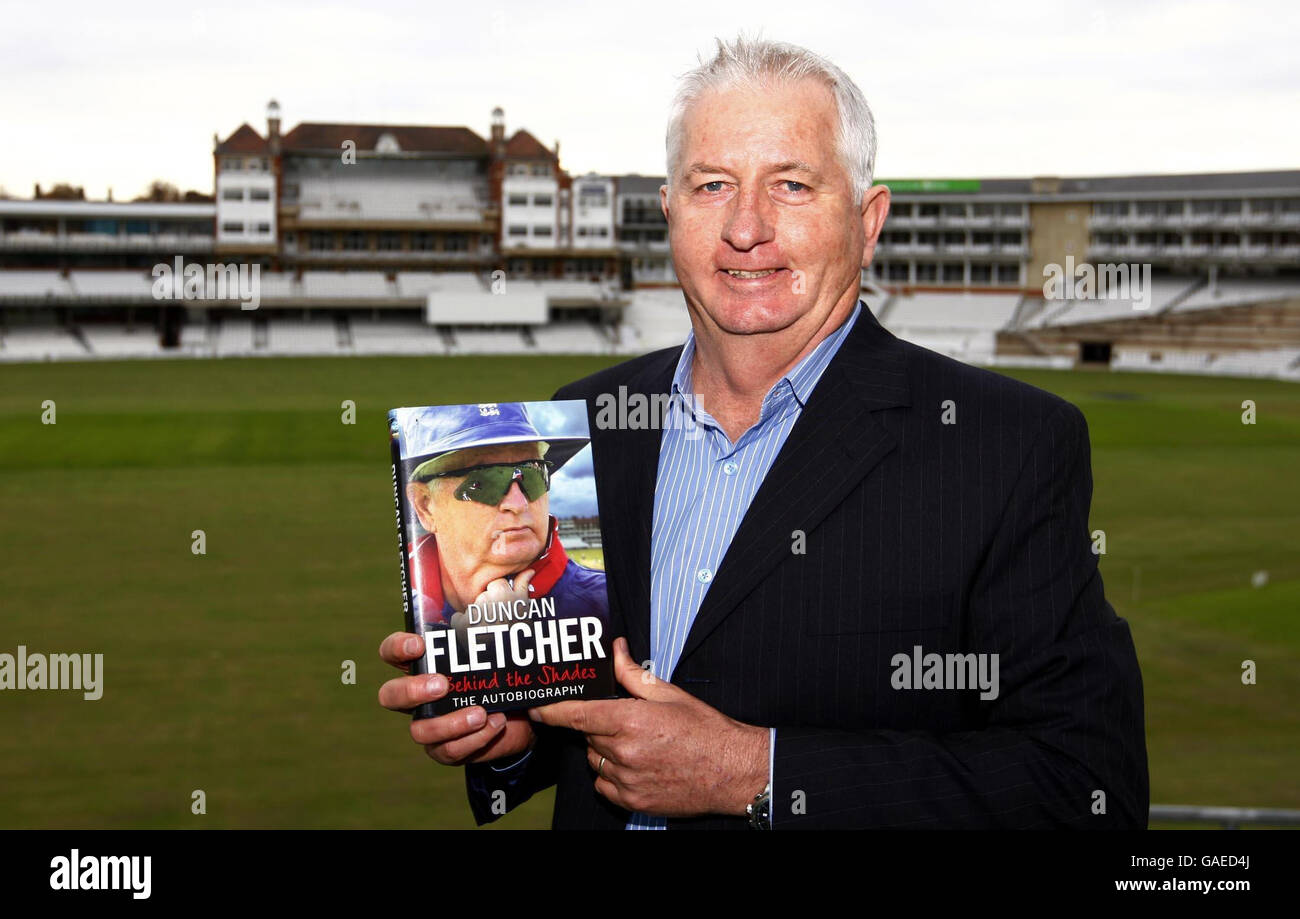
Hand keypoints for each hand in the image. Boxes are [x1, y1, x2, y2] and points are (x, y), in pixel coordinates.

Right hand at [378, 631, 533, 764]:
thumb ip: (490, 631)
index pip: (392, 653)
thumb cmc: (498, 673)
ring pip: (420, 731)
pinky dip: (473, 739)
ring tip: (480, 713)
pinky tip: (496, 723)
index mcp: (423, 665)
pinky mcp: (446, 749)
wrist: (522, 713)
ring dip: (450, 722)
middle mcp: (418, 696)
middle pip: (390, 696)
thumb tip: (505, 602)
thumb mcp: (494, 651)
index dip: (397, 648)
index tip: (419, 644)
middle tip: (442, 684)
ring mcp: (429, 724)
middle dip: (413, 690)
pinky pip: (449, 751)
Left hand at [450, 569, 535, 644]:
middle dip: (486, 606)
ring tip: (487, 630)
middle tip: (496, 621)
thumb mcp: (524, 606)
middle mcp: (486, 600)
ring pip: (471, 608)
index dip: (500, 597)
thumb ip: (523, 585)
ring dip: (476, 617)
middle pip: (482, 597)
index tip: (504, 608)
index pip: (496, 585)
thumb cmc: (519, 631)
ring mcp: (472, 612)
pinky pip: (458, 619)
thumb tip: (528, 569)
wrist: (508, 657)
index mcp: (502, 593)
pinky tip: (474, 634)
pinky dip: (462, 626)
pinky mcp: (460, 625)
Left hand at [528, 637, 769, 817]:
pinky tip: (636, 765)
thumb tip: (616, 649)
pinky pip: (604, 785)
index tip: (535, 707)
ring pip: (595, 760)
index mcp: (631, 720)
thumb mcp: (670, 695)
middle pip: (587, 735)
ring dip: (604, 750)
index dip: (552, 710)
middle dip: (597, 725)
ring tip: (636, 743)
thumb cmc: (705, 730)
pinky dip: (611, 775)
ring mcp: (627, 780)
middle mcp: (624, 752)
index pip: (578, 714)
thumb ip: (634, 675)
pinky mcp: (633, 801)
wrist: (733, 771)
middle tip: (624, 719)